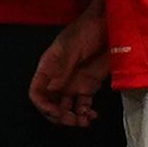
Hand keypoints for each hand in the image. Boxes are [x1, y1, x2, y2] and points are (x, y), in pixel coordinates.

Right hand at [29, 0, 111, 125]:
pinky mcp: (89, 86)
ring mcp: (74, 83)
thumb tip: (52, 89)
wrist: (110, 25)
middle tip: (73, 121)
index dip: (43, 106)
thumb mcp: (72, 46)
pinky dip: (86, 113)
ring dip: (73, 118)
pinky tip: (92, 116)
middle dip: (59, 116)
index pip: (37, 92)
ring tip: (84, 121)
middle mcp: (58, 78)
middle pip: (51, 104)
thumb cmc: (87, 30)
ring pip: (66, 108)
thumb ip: (62, 67)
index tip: (57, 113)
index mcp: (49, 68)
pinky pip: (83, 105)